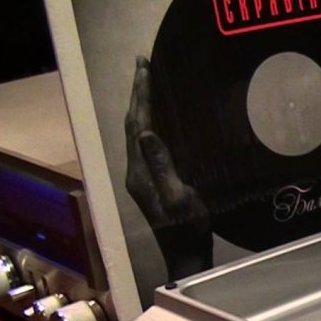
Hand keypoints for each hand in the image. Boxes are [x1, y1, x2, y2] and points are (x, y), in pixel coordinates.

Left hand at [124, 56, 212, 279]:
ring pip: (136, 132)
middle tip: (143, 65)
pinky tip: (156, 118)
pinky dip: (148, 122)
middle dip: (137, 94)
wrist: (186, 256)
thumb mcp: (178, 198)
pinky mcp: (151, 181)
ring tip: (146, 83)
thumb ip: (162, 166)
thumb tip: (147, 133)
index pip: (138, 125)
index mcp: (140, 172)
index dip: (141, 96)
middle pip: (132, 124)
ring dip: (140, 106)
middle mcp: (136, 170)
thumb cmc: (188, 229)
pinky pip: (145, 142)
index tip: (145, 69)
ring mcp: (142, 176)